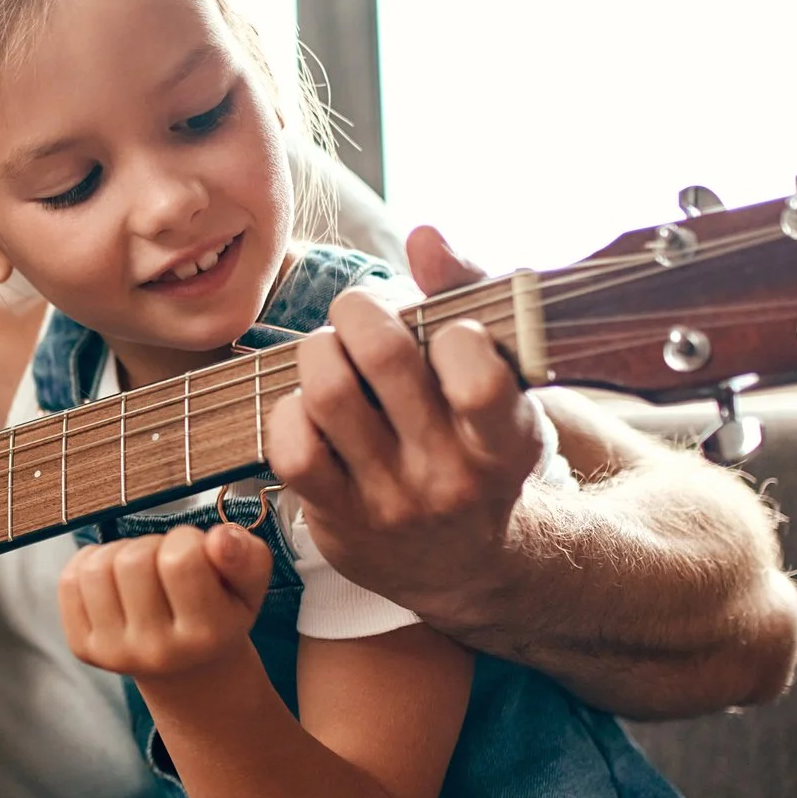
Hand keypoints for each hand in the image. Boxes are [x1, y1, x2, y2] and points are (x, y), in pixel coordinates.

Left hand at [57, 524, 271, 683]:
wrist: (187, 668)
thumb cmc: (219, 613)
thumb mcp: (248, 587)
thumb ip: (247, 558)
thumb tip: (220, 539)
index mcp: (206, 635)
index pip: (180, 560)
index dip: (186, 539)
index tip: (194, 552)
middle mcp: (158, 652)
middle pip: (133, 561)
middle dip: (151, 545)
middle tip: (165, 562)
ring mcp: (115, 653)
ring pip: (97, 567)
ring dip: (118, 552)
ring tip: (141, 568)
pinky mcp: (84, 649)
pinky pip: (69, 581)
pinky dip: (89, 563)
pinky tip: (114, 577)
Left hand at [262, 226, 543, 622]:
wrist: (463, 562)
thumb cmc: (476, 440)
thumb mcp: (501, 377)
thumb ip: (470, 296)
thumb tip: (425, 235)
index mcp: (507, 439)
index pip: (476, 372)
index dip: (449, 331)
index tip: (444, 333)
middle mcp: (451, 476)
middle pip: (381, 356)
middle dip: (360, 308)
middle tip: (361, 313)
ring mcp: (391, 502)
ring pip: (327, 391)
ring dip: (319, 350)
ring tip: (331, 352)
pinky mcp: (337, 519)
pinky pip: (291, 447)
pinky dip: (289, 410)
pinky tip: (310, 407)